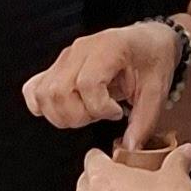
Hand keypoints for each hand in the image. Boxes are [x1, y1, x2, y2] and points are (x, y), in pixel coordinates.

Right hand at [22, 21, 179, 146]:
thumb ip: (144, 121)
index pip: (86, 83)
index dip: (99, 107)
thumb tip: (129, 149)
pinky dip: (42, 105)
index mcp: (108, 48)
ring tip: (87, 113)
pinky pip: (33, 88)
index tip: (117, 112)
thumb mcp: (157, 91)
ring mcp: (65, 57)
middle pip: (58, 91)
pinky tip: (67, 109)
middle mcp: (80, 49)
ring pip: (44, 93)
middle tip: (100, 116)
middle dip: (78, 116)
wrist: (148, 41)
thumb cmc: (153, 61)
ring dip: (62, 115)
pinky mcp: (57, 67)